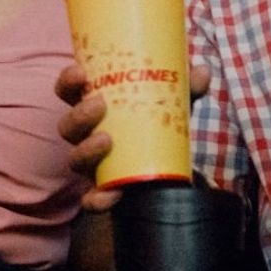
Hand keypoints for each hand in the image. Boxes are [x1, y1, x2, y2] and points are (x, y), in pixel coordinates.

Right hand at [55, 63, 212, 212]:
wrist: (168, 164)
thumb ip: (187, 87)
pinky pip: (92, 199)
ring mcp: (93, 164)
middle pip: (68, 126)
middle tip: (99, 104)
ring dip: (86, 150)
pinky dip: (97, 199)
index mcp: (94, 107)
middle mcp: (87, 135)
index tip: (81, 72)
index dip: (68, 81)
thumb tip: (202, 71)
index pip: (69, 91)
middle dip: (79, 115)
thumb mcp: (173, 102)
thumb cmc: (158, 121)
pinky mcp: (104, 190)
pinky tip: (112, 194)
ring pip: (75, 160)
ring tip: (106, 140)